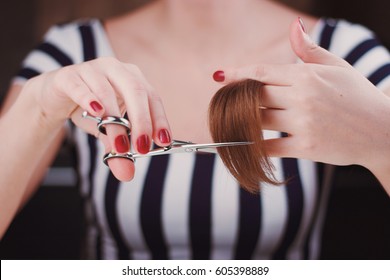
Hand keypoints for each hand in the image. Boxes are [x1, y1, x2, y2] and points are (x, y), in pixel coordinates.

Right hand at [26, 57, 171, 180]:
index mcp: (133, 79)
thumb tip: (126, 174)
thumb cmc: (90, 110)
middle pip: (135, 91)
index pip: (153, 98)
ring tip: (118, 143)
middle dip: (142, 121)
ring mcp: (92, 69)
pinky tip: (97, 112)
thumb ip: (119, 150)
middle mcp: (116, 70)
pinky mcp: (69, 76)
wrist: (55, 96)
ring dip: (114, 120)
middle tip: (141, 148)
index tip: (163, 141)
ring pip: (107, 92)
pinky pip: (80, 87)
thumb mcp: (108, 132)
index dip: (159, 119)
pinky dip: (89, 99)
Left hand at [214, 18, 389, 169]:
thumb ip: (310, 50)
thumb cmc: (358, 96)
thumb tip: (293, 26)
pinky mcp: (307, 147)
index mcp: (307, 75)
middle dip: (237, 99)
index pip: (261, 73)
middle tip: (225, 103)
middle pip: (254, 96)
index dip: (237, 74)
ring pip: (258, 121)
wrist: (382, 132)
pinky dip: (254, 146)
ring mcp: (304, 122)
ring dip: (242, 122)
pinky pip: (269, 147)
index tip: (219, 76)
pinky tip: (248, 144)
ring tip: (232, 123)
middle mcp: (303, 97)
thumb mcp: (337, 67)